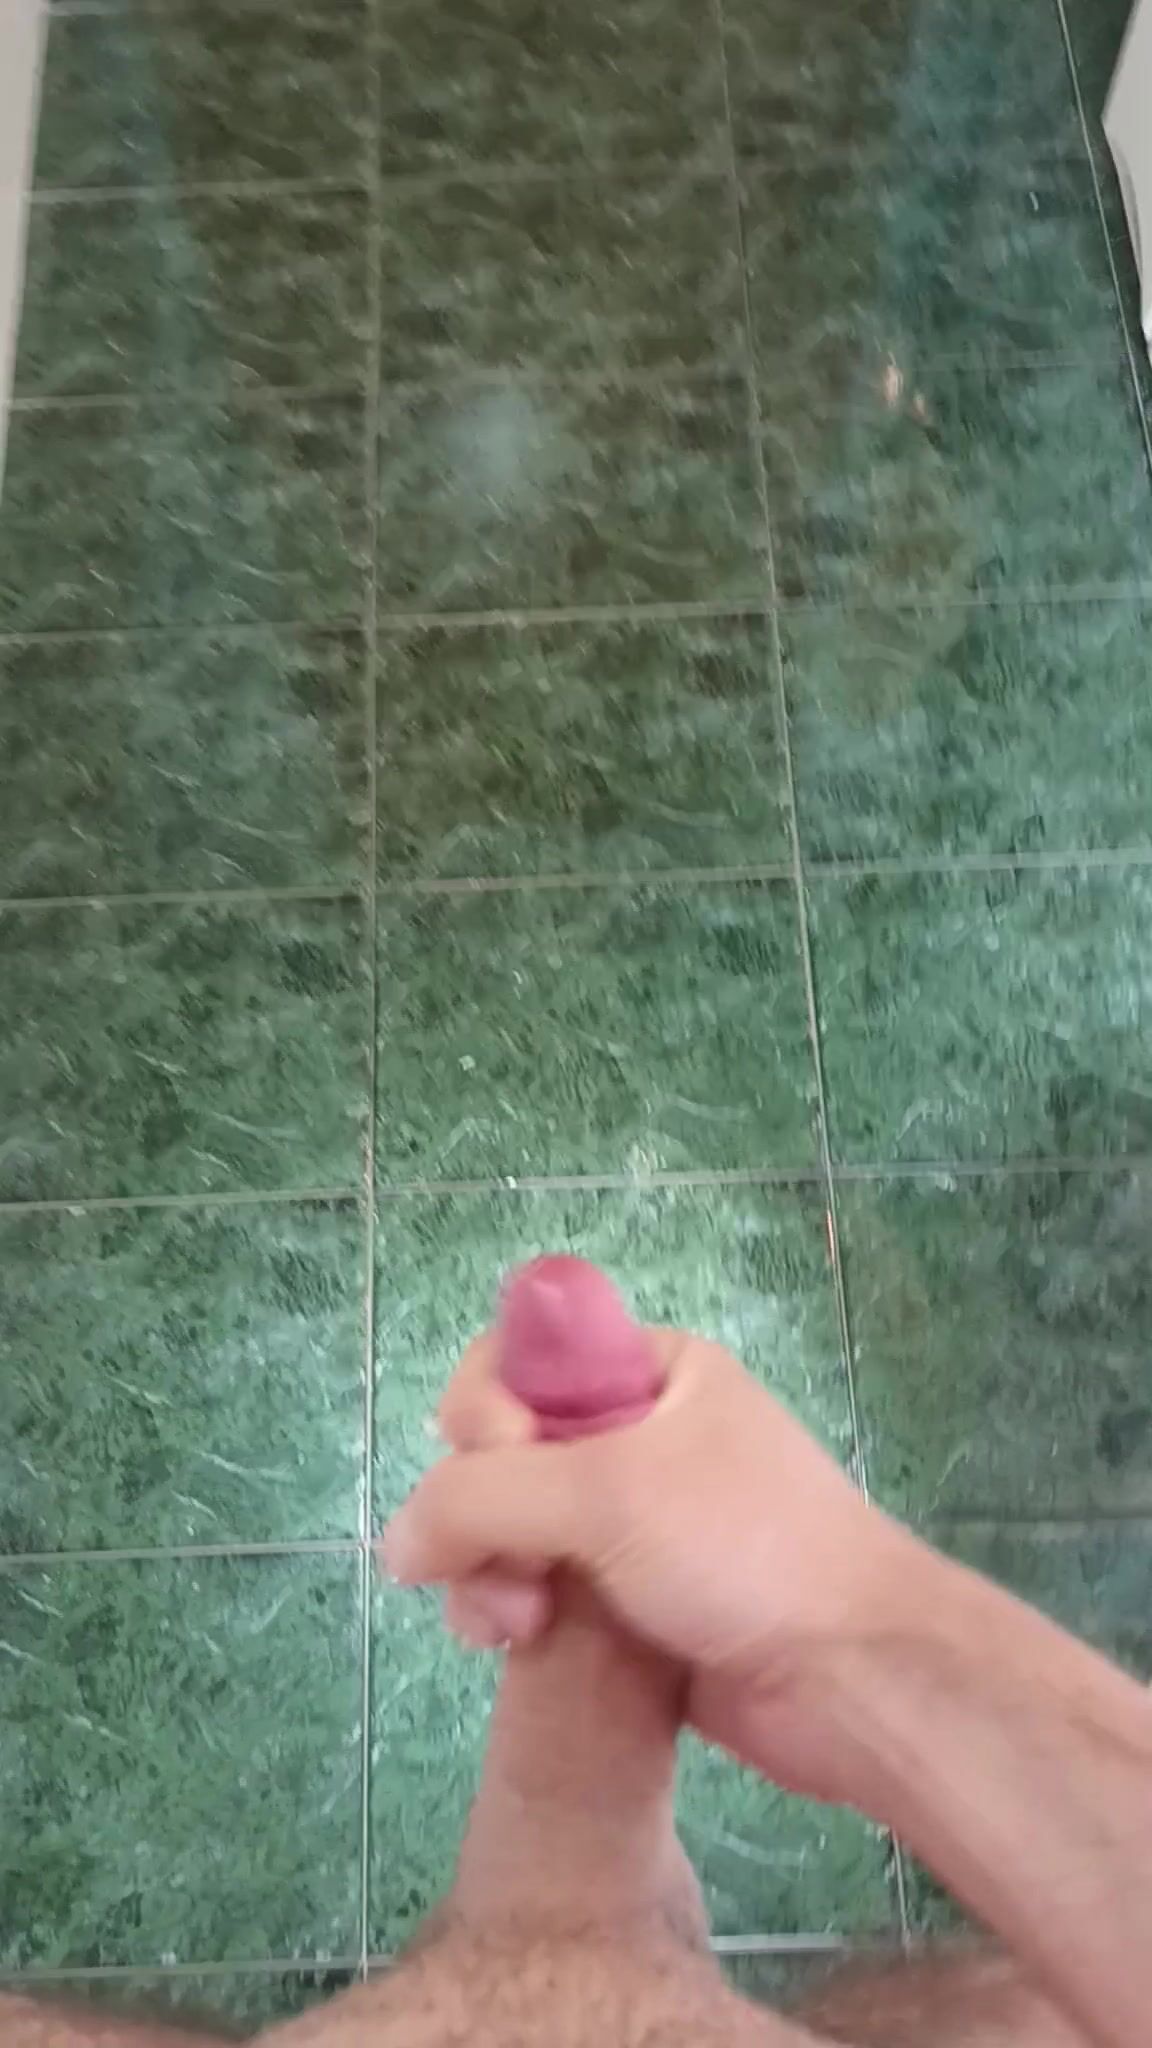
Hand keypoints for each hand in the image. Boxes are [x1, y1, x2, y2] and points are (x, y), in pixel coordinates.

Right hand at [382, 1327, 932, 1802]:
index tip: (504, 1463)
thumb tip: (395, 1544)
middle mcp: (635, 1437)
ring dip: (486, 1574)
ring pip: (506, 1532)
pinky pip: (535, 1593)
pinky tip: (514, 1646)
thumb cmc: (744, 1549)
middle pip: (498, 1453)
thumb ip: (479, 1497)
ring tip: (511, 1625)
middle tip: (510, 1567)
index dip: (487, 1412)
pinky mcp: (627, 1605)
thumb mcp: (608, 1491)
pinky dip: (510, 1615)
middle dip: (478, 1511)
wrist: (854, 1676)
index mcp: (650, 1372)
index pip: (517, 1359)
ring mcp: (631, 1526)